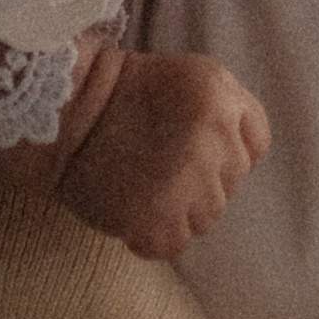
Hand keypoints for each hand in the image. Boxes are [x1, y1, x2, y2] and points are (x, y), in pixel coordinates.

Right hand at [57, 50, 270, 259]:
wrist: (64, 115)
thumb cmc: (124, 92)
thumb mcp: (192, 74)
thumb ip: (232, 108)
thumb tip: (248, 152)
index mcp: (221, 98)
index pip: (255, 146)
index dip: (224, 149)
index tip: (193, 145)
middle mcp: (212, 142)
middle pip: (230, 185)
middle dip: (200, 178)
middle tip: (157, 161)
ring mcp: (187, 185)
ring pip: (206, 218)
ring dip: (179, 208)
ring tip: (143, 184)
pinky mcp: (157, 222)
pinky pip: (174, 243)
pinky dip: (153, 233)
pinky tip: (131, 206)